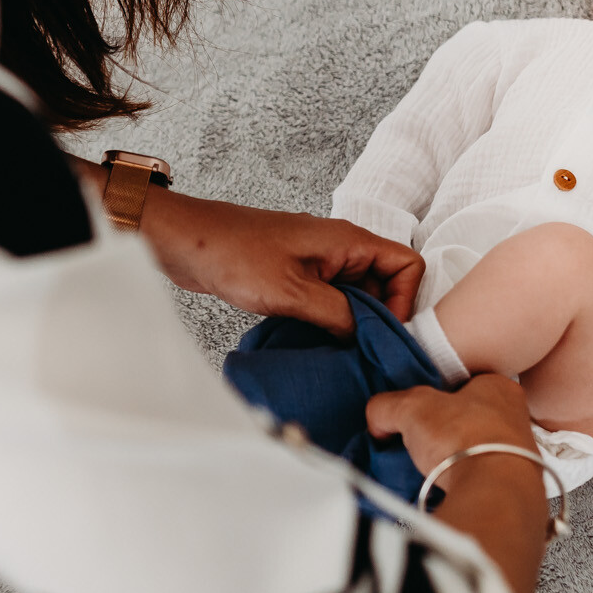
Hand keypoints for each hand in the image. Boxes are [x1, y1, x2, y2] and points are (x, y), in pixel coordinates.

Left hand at [139, 186, 423, 333]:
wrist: (187, 242)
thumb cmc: (234, 254)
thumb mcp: (293, 293)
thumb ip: (338, 314)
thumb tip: (365, 336)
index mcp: (347, 241)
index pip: (406, 264)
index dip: (405, 300)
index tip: (385, 332)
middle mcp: (338, 248)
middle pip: (384, 282)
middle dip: (380, 317)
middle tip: (365, 351)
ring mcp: (318, 260)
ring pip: (356, 293)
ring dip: (352, 321)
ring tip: (341, 351)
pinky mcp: (297, 274)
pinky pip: (329, 297)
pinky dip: (330, 319)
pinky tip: (317, 341)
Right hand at [368, 374, 546, 592]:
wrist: (494, 493)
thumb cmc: (463, 437)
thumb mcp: (410, 408)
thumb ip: (387, 406)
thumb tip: (377, 418)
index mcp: (499, 386)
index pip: (465, 381)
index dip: (438, 393)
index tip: (418, 408)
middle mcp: (516, 418)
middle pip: (471, 417)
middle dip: (445, 429)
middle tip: (418, 439)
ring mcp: (520, 455)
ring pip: (477, 451)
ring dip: (454, 459)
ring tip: (427, 468)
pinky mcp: (515, 488)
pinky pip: (481, 481)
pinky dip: (462, 484)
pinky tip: (442, 488)